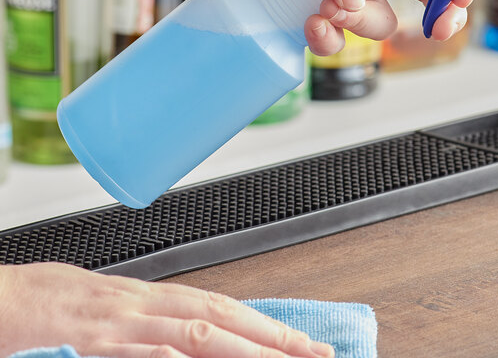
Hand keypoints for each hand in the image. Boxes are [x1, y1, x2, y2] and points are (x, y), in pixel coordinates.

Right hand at [0, 263, 333, 357]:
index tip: (301, 342)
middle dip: (270, 337)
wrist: (10, 298)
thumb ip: (157, 324)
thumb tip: (198, 340)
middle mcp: (144, 306)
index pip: (221, 308)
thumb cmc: (60, 307)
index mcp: (152, 299)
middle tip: (314, 353)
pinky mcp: (91, 343)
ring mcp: (120, 324)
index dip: (264, 325)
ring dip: (242, 348)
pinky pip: (140, 353)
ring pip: (191, 332)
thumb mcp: (115, 312)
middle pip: (218, 317)